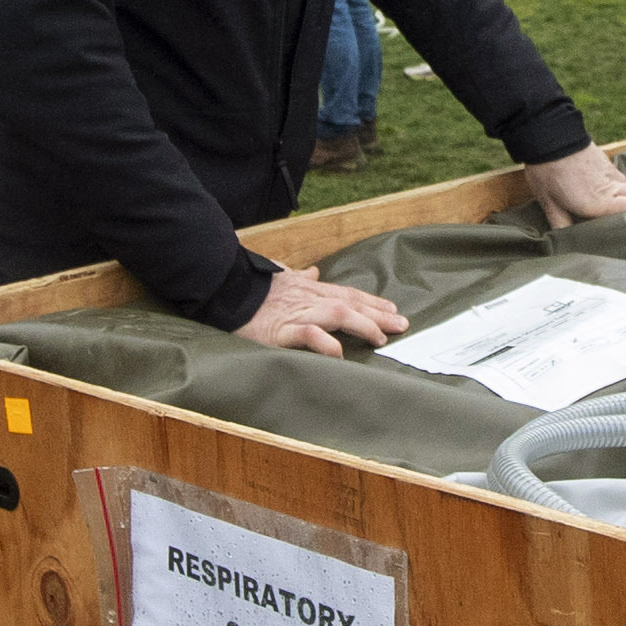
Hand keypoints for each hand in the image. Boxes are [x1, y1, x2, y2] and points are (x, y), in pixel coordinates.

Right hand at [236, 264, 410, 356]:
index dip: (372, 302)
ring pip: (337, 314)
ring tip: (379, 338)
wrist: (224, 288)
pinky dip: (326, 343)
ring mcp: (296, 313)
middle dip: (378, 314)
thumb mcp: (279, 277)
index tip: (393, 311)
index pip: (347, 294)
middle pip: (351, 303)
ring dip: (362, 325)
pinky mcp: (281, 329)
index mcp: (308, 288)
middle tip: (401, 326)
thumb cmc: (251, 286)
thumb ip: (298, 276)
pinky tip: (340, 353)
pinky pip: (309, 335)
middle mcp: (308, 298)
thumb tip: (313, 272)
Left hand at [521, 144, 625, 227]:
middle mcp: (612, 188)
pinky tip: (620, 195)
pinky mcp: (609, 165)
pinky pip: (625, 180)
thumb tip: (567, 242)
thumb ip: (562, 224)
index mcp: (598, 202)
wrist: (550, 135)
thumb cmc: (548, 171)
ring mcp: (613, 174)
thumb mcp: (549, 202)